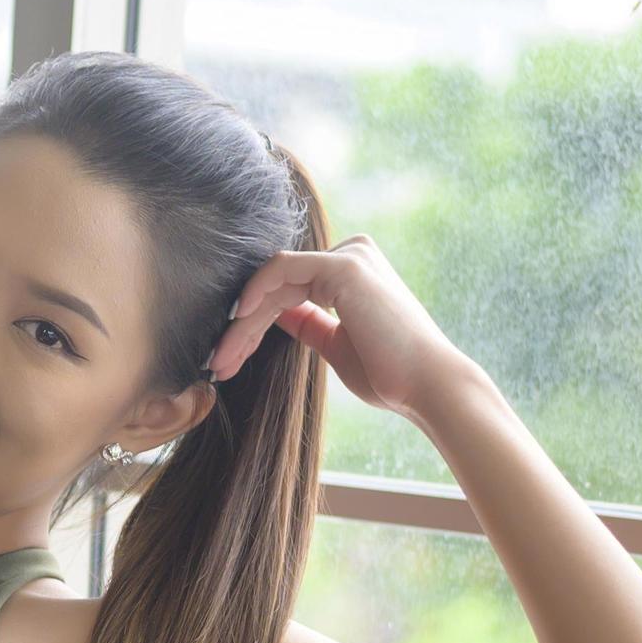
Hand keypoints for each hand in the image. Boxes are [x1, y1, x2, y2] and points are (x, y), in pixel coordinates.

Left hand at [207, 232, 479, 424]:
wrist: (425, 386)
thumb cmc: (388, 374)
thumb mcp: (334, 344)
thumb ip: (307, 322)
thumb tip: (275, 314)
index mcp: (349, 274)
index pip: (286, 292)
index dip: (250, 326)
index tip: (226, 359)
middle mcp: (352, 256)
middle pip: (276, 287)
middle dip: (241, 327)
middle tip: (216, 364)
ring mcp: (349, 256)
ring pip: (274, 282)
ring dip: (242, 322)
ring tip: (222, 360)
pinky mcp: (344, 266)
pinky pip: (282, 269)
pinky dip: (255, 292)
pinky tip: (238, 320)